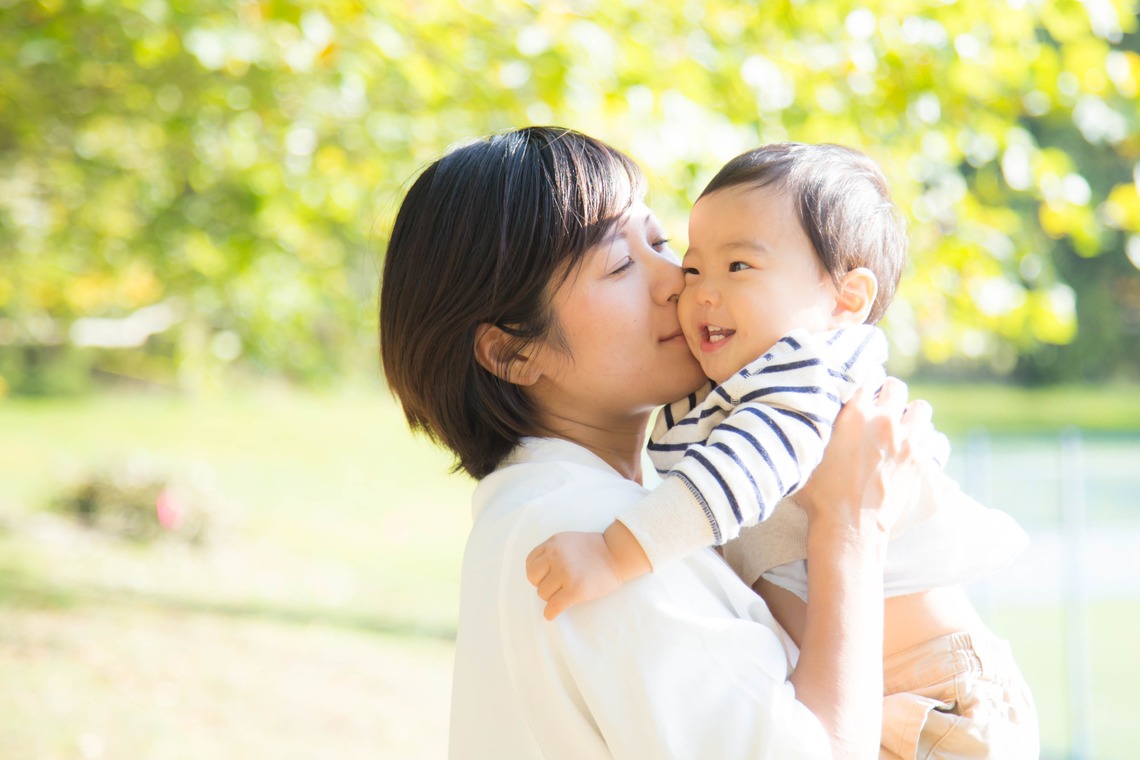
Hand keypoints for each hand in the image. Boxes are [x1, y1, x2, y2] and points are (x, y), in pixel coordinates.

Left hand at [525, 531, 624, 620]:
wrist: (617, 554)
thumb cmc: (596, 549)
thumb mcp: (568, 540)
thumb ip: (552, 551)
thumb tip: (539, 573)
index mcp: (553, 543)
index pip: (530, 562)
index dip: (537, 572)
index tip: (545, 577)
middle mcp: (555, 556)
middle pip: (533, 578)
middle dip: (542, 584)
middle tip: (556, 586)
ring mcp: (564, 573)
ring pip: (542, 593)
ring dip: (551, 597)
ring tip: (564, 594)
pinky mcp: (574, 590)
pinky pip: (553, 606)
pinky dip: (550, 613)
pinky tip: (551, 614)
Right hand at [797, 378, 933, 535]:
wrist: (849, 527)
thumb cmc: (820, 493)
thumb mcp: (810, 451)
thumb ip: (819, 425)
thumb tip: (815, 410)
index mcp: (855, 413)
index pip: (867, 376)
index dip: (865, 381)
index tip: (862, 391)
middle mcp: (884, 420)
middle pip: (897, 387)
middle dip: (890, 393)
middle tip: (881, 407)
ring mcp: (907, 440)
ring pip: (922, 409)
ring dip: (911, 414)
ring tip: (901, 426)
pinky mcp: (921, 461)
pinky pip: (935, 438)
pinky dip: (927, 440)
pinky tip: (915, 447)